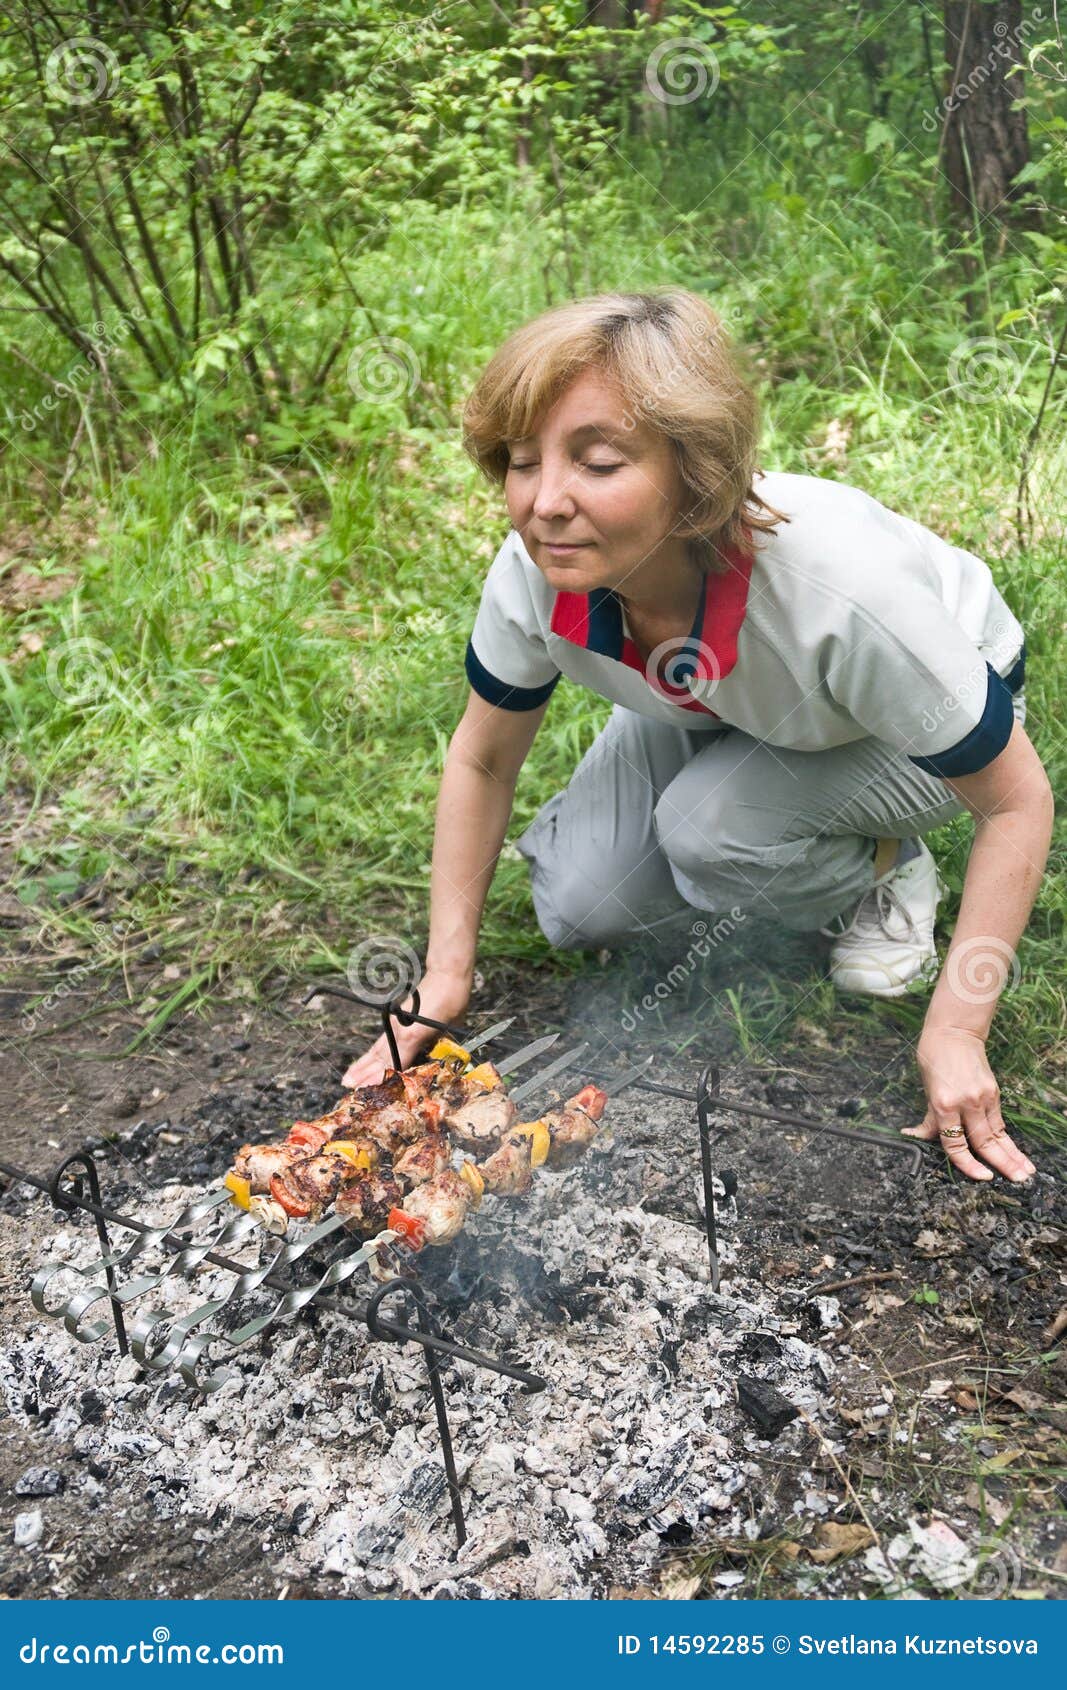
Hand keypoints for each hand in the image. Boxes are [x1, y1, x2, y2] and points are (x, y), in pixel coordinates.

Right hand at [340, 969, 471, 1088]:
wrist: (446, 975)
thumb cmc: (452, 1001)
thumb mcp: (449, 1030)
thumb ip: (437, 1049)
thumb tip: (429, 1063)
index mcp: (412, 1036)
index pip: (394, 1065)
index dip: (380, 1080)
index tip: (367, 1092)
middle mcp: (399, 1031)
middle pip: (379, 1059)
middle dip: (364, 1077)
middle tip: (349, 1091)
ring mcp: (395, 1025)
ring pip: (375, 1051)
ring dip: (361, 1066)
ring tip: (347, 1079)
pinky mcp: (395, 1020)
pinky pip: (380, 1042)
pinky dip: (370, 1055)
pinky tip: (364, 1062)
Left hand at [902, 1026, 1035, 1182]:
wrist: (954, 1032)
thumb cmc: (933, 1059)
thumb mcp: (926, 1089)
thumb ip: (929, 1118)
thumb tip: (916, 1135)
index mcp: (943, 1103)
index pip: (955, 1143)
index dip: (968, 1164)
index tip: (982, 1177)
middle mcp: (966, 1102)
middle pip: (984, 1141)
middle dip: (1002, 1164)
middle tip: (1017, 1181)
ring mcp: (982, 1097)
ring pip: (997, 1133)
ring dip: (1012, 1155)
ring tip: (1026, 1173)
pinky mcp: (993, 1092)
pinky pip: (998, 1121)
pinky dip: (1006, 1138)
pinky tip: (1016, 1151)